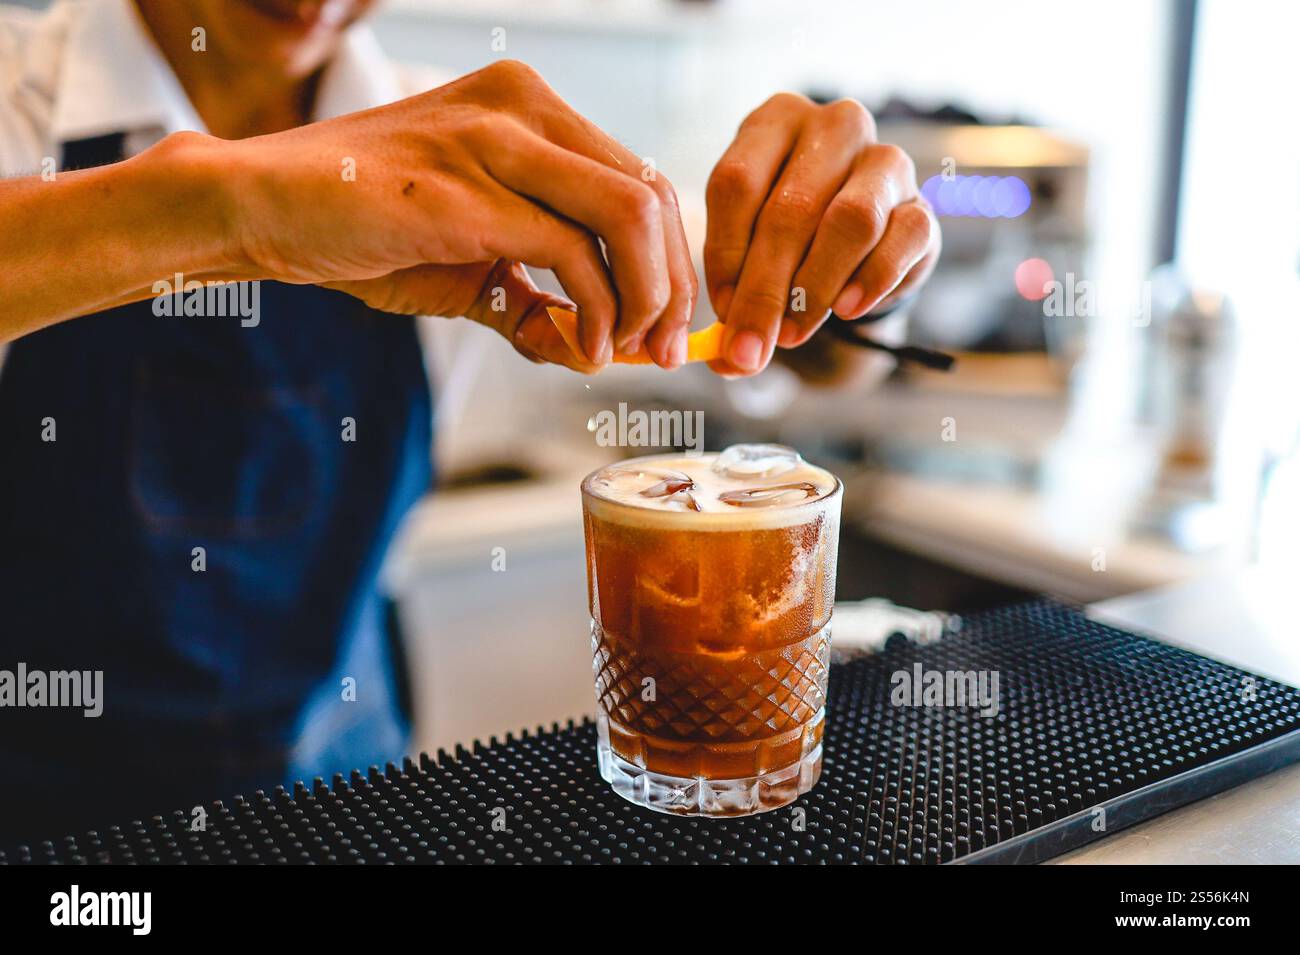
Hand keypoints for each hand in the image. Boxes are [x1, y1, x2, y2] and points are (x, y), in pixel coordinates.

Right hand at [222, 60, 696, 368]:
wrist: (262, 208)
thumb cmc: (363, 229)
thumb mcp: (470, 270)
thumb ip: (534, 302)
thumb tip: (591, 354)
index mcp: (531, 109)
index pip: (641, 181)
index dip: (672, 262)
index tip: (665, 329)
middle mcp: (523, 106)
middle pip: (653, 195)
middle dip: (673, 286)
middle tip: (664, 353)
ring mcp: (496, 139)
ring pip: (630, 214)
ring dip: (644, 297)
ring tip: (622, 352)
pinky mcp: (467, 188)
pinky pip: (571, 250)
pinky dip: (594, 311)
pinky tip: (579, 349)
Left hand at [703, 93, 939, 375]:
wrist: (858, 244)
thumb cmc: (788, 239)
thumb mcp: (748, 252)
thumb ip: (733, 297)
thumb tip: (728, 359)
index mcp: (775, 121)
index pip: (737, 183)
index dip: (724, 256)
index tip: (721, 312)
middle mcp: (834, 126)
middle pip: (791, 210)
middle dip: (764, 291)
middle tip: (751, 347)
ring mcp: (885, 160)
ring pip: (851, 220)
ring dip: (816, 288)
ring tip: (794, 333)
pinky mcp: (923, 205)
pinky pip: (901, 241)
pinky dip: (870, 281)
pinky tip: (846, 310)